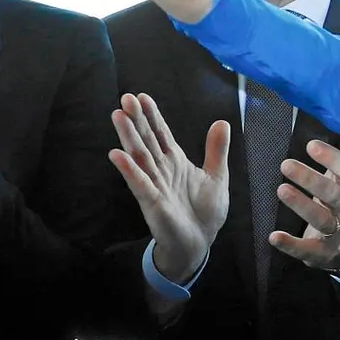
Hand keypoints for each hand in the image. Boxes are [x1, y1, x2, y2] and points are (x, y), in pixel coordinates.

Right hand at [109, 92, 229, 282]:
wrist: (199, 243)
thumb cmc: (205, 212)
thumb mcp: (217, 176)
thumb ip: (216, 150)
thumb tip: (222, 121)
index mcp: (175, 161)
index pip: (161, 133)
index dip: (152, 115)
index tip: (142, 96)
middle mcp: (161, 170)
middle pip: (147, 139)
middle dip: (136, 119)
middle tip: (126, 98)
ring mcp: (154, 185)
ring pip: (139, 156)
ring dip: (128, 137)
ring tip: (117, 116)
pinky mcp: (152, 203)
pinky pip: (139, 184)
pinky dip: (129, 169)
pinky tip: (117, 154)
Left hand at [271, 135, 339, 269]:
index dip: (332, 158)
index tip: (310, 145)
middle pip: (332, 194)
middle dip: (310, 179)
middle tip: (286, 164)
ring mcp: (337, 232)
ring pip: (321, 219)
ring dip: (301, 205)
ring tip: (281, 190)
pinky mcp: (322, 251)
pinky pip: (307, 248)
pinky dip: (291, 244)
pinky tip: (274, 236)